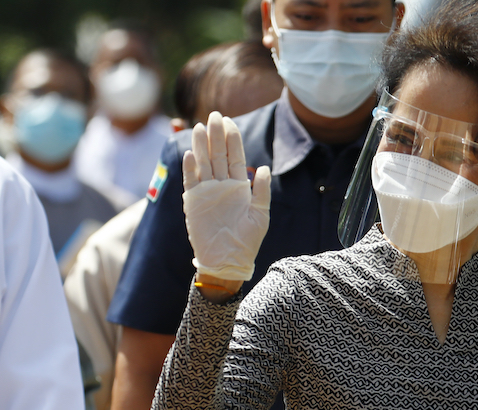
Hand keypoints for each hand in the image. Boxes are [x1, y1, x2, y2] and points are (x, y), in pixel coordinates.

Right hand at [182, 112, 270, 286]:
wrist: (228, 261)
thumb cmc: (247, 240)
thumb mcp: (261, 215)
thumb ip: (262, 191)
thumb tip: (264, 167)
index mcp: (239, 186)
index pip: (234, 157)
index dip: (232, 139)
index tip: (230, 121)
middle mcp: (221, 185)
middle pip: (217, 155)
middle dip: (216, 135)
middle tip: (214, 115)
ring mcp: (206, 192)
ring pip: (203, 163)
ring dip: (201, 145)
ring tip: (199, 127)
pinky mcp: (193, 203)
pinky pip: (190, 181)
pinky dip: (190, 168)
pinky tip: (190, 154)